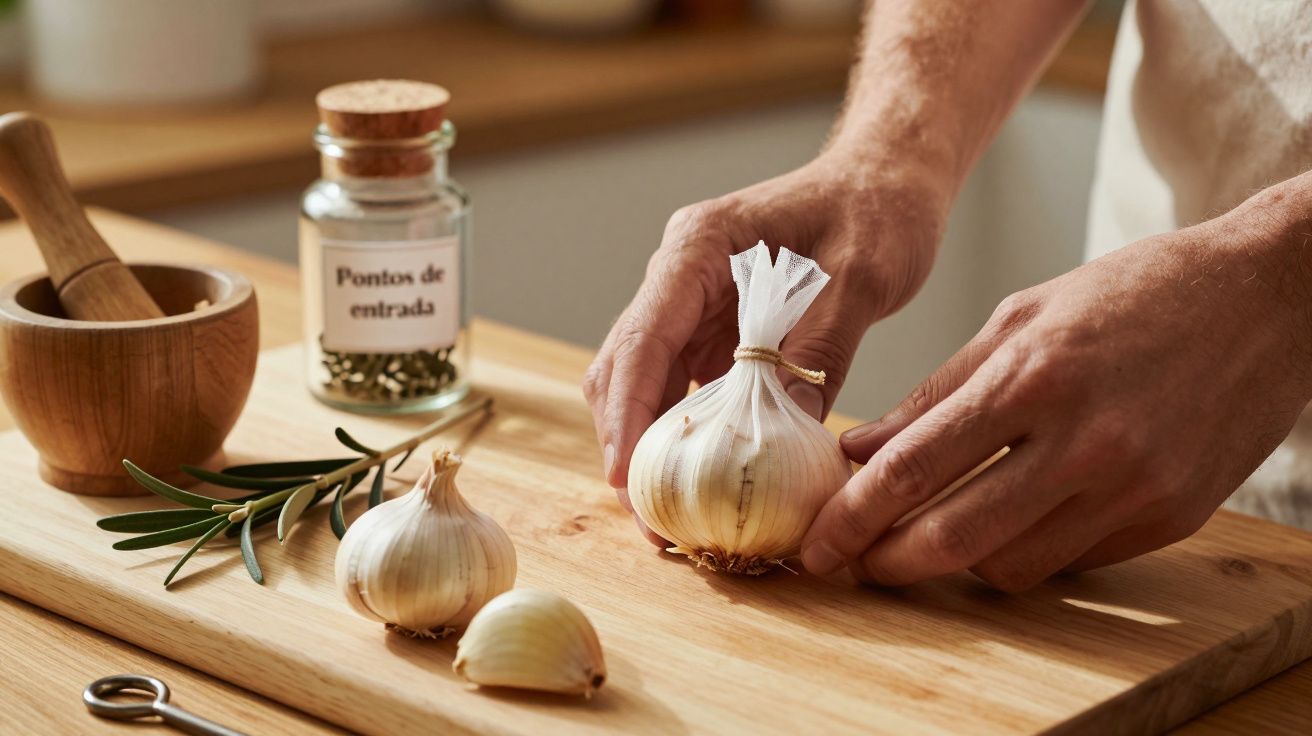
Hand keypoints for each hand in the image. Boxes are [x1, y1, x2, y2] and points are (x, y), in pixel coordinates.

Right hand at [583, 151, 947, 543]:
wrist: (887, 178)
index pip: (643, 338)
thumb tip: (784, 433)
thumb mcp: (862, 277)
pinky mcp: (716, 332)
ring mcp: (693, 305)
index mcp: (698, 247)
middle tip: (653, 522)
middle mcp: (679, 276)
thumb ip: (818, 347)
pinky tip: (708, 483)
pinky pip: (686, 389)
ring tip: (672, 518)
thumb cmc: (877, 207)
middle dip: (630, 445)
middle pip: (626, 368)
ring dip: (653, 447)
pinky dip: (690, 436)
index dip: (629, 414)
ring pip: (645, 385)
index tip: (625, 478)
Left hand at [802, 203, 1311, 589]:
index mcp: (1032, 377)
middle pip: (955, 538)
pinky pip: (1072, 563)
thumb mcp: (1022, 317)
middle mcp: (1084, 441)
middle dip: (888, 563)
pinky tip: (1011, 520)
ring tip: (934, 532)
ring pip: (1012, 566)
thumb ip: (937, 392)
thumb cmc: (1134, 293)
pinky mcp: (1172, 517)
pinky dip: (1027, 551)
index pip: (914, 468)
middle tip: (856, 564)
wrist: (1266, 295)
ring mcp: (1134, 487)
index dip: (852, 518)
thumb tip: (862, 450)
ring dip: (958, 561)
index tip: (817, 546)